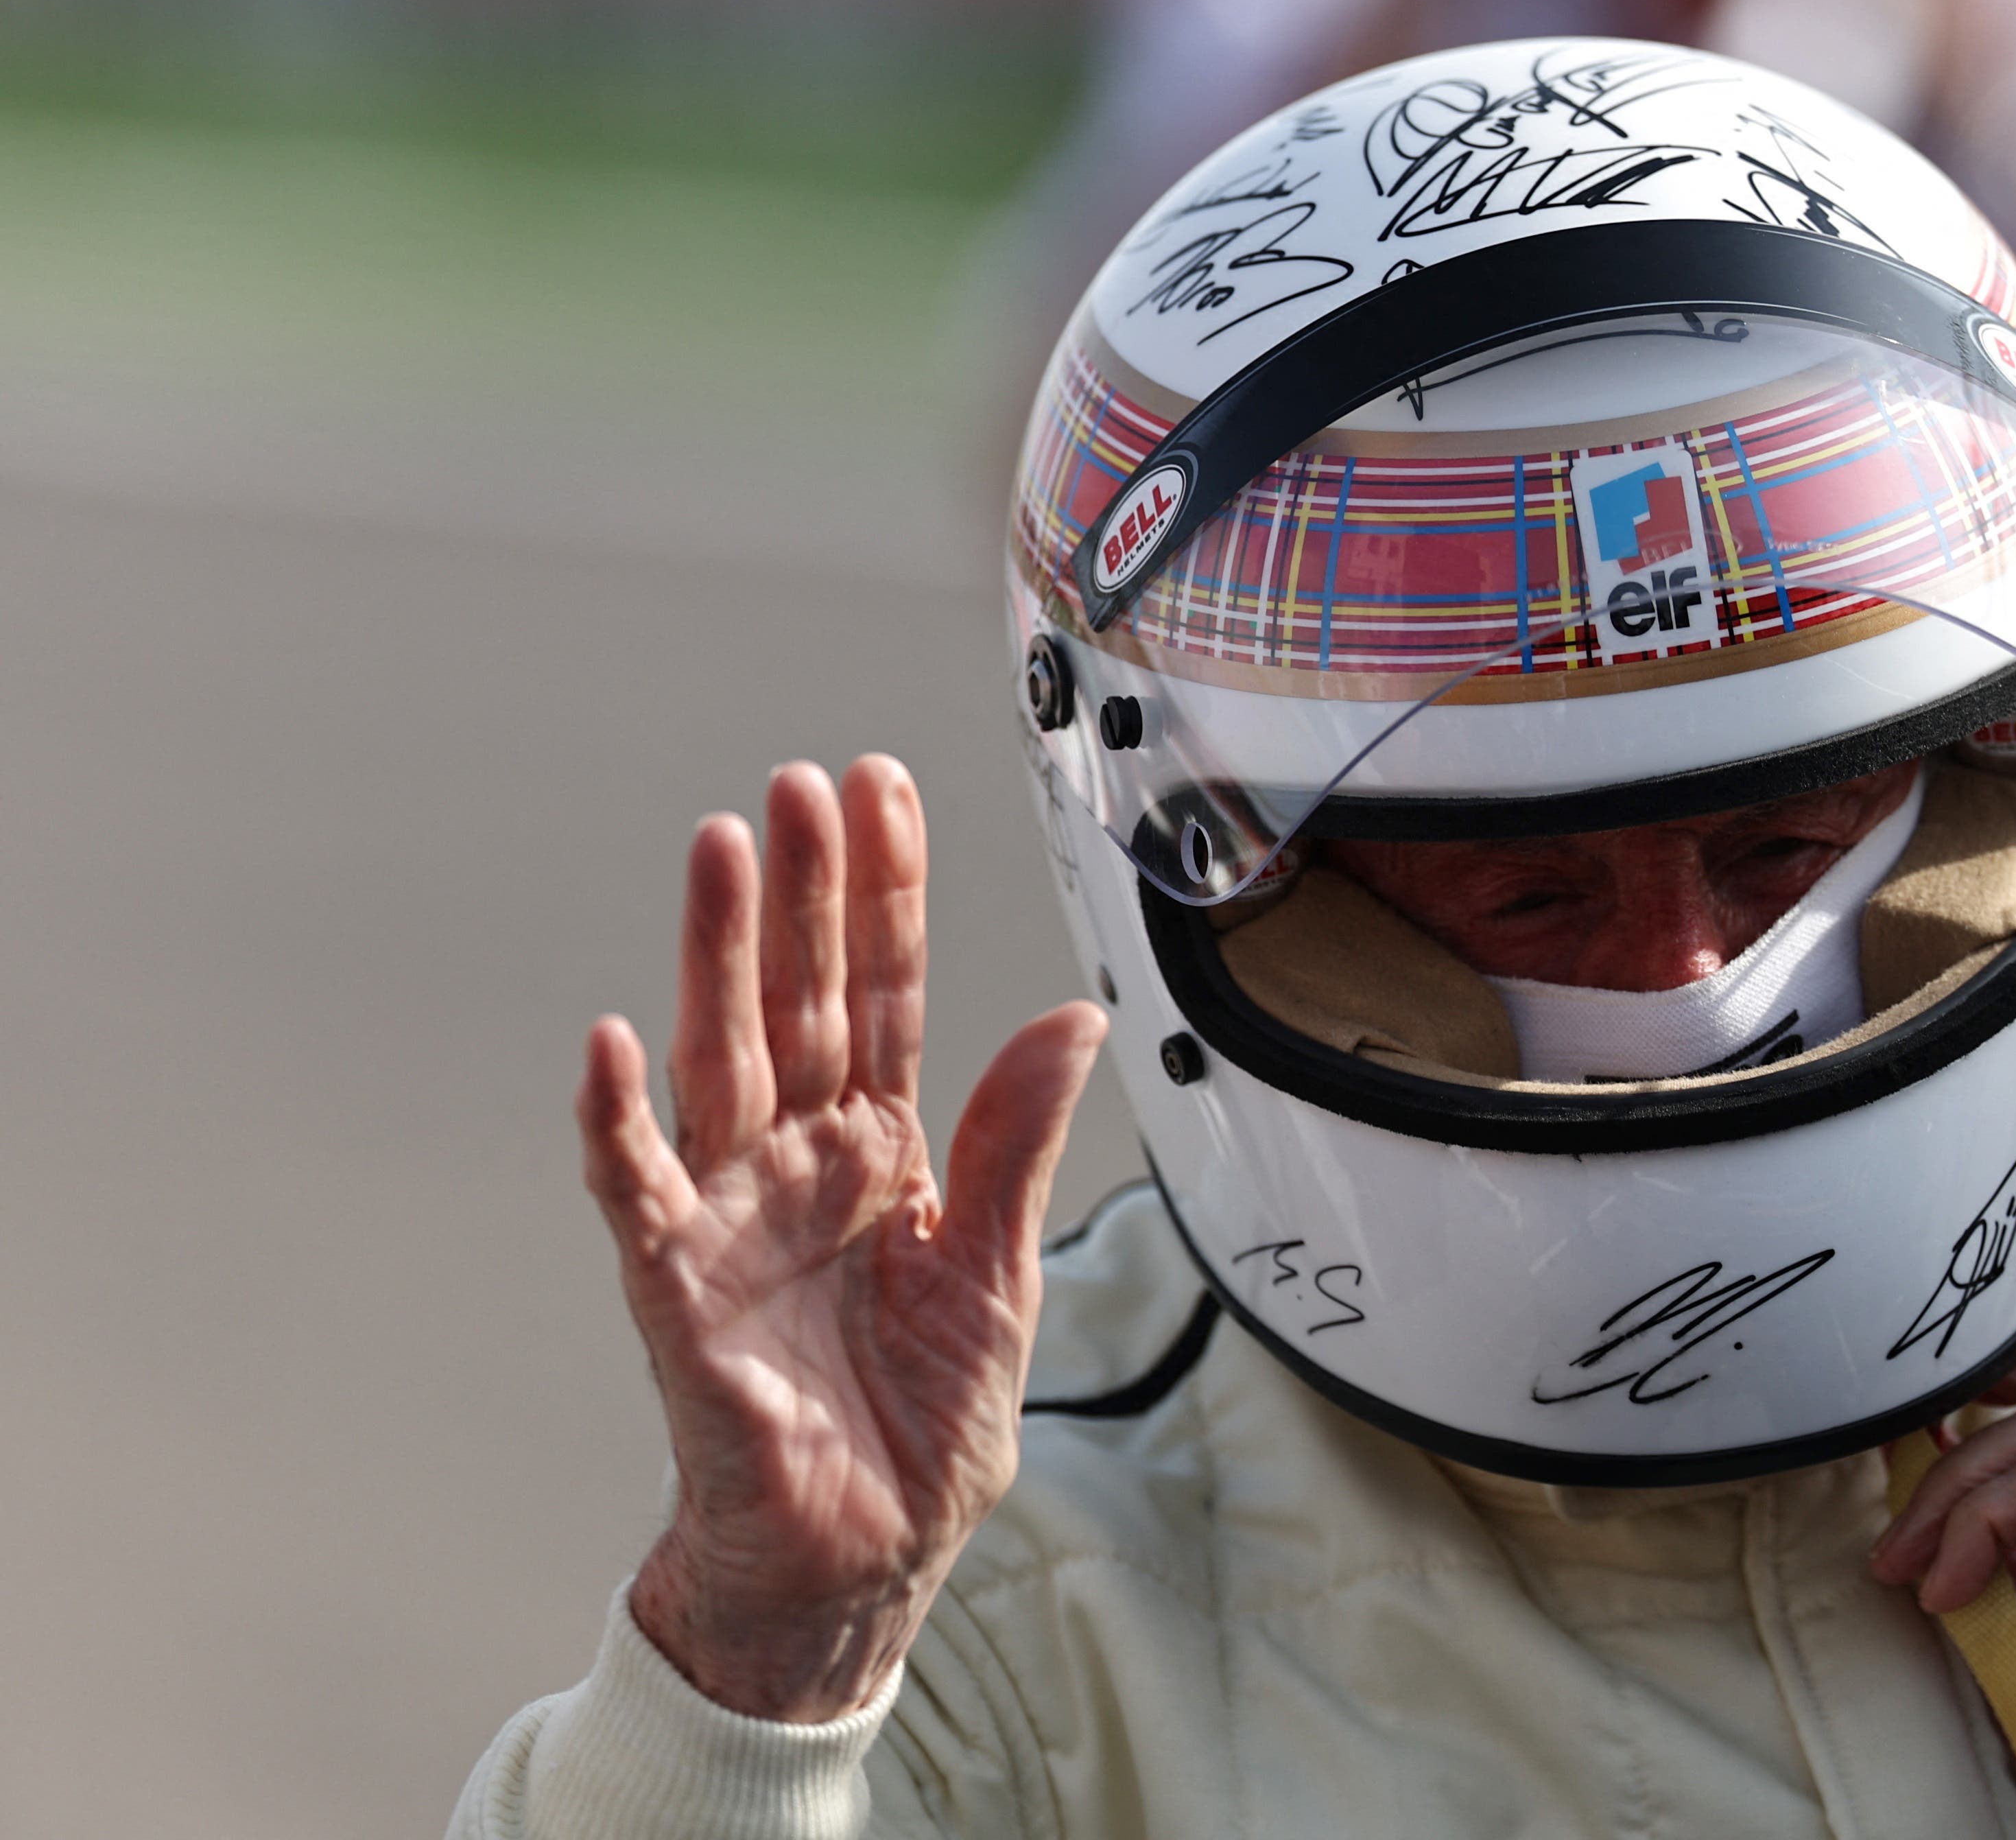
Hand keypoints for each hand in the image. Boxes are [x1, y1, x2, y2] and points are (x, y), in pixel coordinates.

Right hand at [579, 757, 1106, 1720]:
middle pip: (799, 1002)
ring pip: (719, 1060)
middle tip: (797, 785)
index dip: (883, 896)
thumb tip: (1070, 1018)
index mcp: (883, 1152)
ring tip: (721, 851)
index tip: (880, 789)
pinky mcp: (677, 1292)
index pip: (882, 995)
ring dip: (716, 958)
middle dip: (801, 893)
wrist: (859, 1566)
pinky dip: (618, 1123)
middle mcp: (800, 1164)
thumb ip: (1016, 1145)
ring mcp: (732, 1217)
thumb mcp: (1000, 1279)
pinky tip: (610, 1043)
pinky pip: (638, 1194)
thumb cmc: (918, 1432)